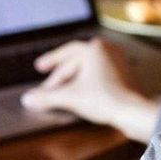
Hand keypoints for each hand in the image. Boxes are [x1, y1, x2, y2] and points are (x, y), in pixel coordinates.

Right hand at [19, 38, 159, 142]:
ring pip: (88, 68)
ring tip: (61, 90)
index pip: (66, 54)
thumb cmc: (105, 99)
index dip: (50, 61)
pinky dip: (86, 82)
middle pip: (76, 61)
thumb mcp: (70, 97)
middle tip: (47, 84)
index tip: (39, 67)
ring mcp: (117, 61)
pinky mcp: (124, 75)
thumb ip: (47, 97)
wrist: (133, 111)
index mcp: (94, 48)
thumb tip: (27, 99)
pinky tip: (80, 92)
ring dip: (73, 79)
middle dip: (60, 75)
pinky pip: (99, 75)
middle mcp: (107, 50)